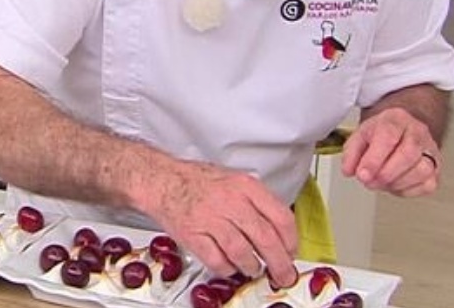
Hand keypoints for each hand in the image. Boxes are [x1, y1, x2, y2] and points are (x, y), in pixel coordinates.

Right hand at [141, 161, 297, 286]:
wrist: (162, 180)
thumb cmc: (197, 181)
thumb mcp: (234, 179)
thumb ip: (256, 201)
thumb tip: (279, 230)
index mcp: (245, 186)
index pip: (281, 217)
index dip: (291, 241)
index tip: (291, 252)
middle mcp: (230, 201)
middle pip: (265, 239)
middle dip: (279, 264)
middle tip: (282, 274)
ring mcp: (210, 219)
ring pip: (243, 253)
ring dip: (251, 267)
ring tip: (252, 268)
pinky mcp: (193, 235)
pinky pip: (217, 261)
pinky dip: (227, 268)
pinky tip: (229, 265)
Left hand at [342, 107, 440, 196]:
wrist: (402, 130)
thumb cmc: (381, 133)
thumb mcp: (359, 136)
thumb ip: (350, 153)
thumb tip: (349, 171)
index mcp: (396, 120)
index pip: (388, 137)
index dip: (374, 159)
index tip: (362, 175)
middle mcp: (417, 133)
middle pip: (408, 155)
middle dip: (384, 174)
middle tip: (368, 181)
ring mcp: (430, 150)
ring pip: (422, 171)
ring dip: (396, 183)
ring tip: (379, 182)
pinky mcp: (436, 169)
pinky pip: (428, 184)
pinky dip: (408, 190)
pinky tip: (394, 184)